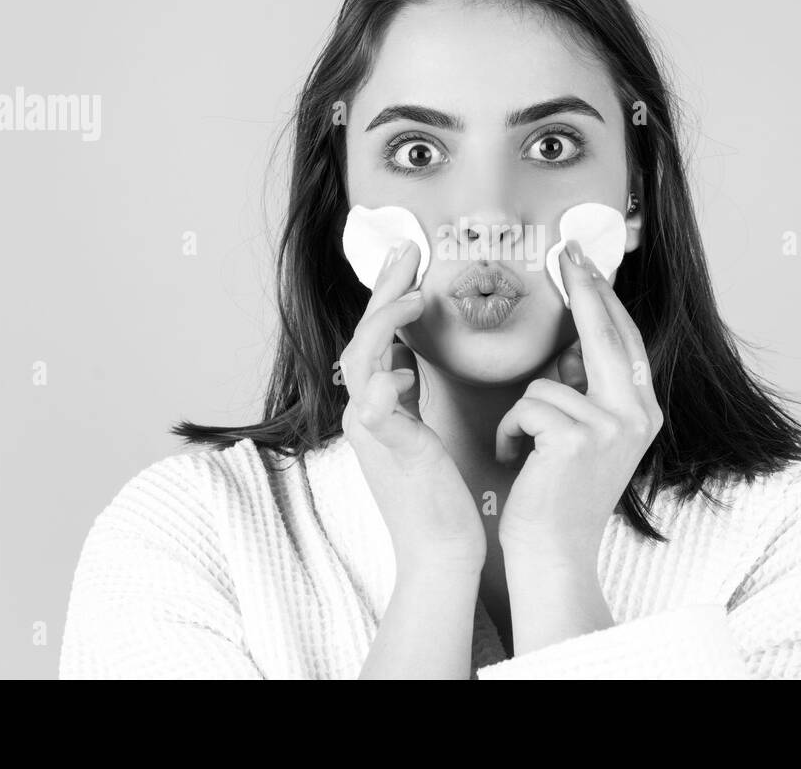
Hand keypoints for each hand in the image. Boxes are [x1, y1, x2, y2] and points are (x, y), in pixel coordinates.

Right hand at [339, 239, 486, 578]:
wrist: (439, 550)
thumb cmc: (437, 494)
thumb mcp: (417, 434)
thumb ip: (405, 398)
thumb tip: (404, 364)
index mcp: (374, 407)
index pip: (375, 337)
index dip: (388, 295)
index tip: (410, 259)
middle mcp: (364, 414)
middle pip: (362, 337)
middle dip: (384, 290)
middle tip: (408, 248)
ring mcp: (372, 434)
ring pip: (361, 364)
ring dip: (386, 326)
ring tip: (416, 297)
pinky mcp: (392, 456)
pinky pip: (375, 416)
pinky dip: (383, 390)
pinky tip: (401, 371)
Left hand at [495, 238, 664, 565]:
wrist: (553, 553)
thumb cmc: (558, 495)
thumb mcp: (585, 436)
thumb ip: (586, 391)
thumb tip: (569, 345)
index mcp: (643, 411)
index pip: (624, 340)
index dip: (604, 298)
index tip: (583, 262)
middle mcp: (638, 415)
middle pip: (606, 333)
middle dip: (583, 289)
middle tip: (564, 251)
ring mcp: (612, 426)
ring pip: (547, 382)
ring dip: (522, 416)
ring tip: (525, 453)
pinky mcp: (578, 438)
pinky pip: (527, 406)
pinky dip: (511, 433)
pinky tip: (518, 463)